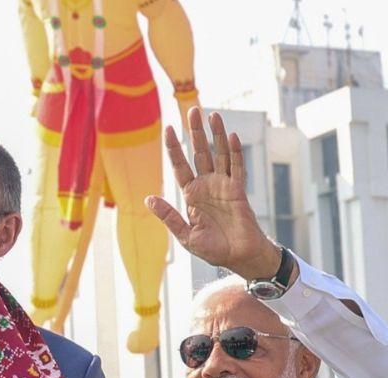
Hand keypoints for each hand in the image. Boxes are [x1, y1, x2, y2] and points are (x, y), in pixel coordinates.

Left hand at [145, 107, 283, 280]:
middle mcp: (207, 186)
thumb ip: (169, 217)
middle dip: (196, 132)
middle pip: (200, 152)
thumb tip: (148, 199)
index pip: (180, 165)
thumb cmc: (213, 249)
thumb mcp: (186, 235)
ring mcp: (224, 186)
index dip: (175, 148)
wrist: (239, 257)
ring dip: (216, 135)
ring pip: (219, 154)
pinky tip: (231, 137)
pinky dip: (235, 152)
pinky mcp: (239, 190)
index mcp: (191, 195)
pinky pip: (237, 168)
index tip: (169, 128)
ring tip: (212, 115)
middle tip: (192, 110)